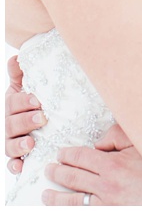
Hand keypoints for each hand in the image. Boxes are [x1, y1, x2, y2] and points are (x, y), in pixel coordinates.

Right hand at [6, 54, 44, 173]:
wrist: (48, 118)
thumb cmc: (37, 99)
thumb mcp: (30, 85)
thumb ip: (21, 73)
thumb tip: (16, 57)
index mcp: (13, 105)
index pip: (12, 103)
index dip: (23, 101)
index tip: (37, 99)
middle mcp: (10, 124)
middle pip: (11, 124)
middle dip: (25, 121)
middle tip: (42, 117)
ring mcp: (13, 141)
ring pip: (10, 145)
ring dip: (19, 145)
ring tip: (31, 144)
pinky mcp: (19, 157)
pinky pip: (13, 164)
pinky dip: (15, 166)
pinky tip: (20, 167)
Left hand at [42, 125, 141, 204]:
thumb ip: (119, 137)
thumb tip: (100, 142)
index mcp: (112, 164)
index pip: (80, 157)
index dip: (67, 155)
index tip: (61, 154)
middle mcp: (106, 185)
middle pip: (72, 177)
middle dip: (57, 172)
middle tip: (50, 169)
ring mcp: (107, 203)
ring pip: (73, 200)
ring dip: (56, 197)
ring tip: (47, 195)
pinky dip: (73, 209)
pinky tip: (67, 208)